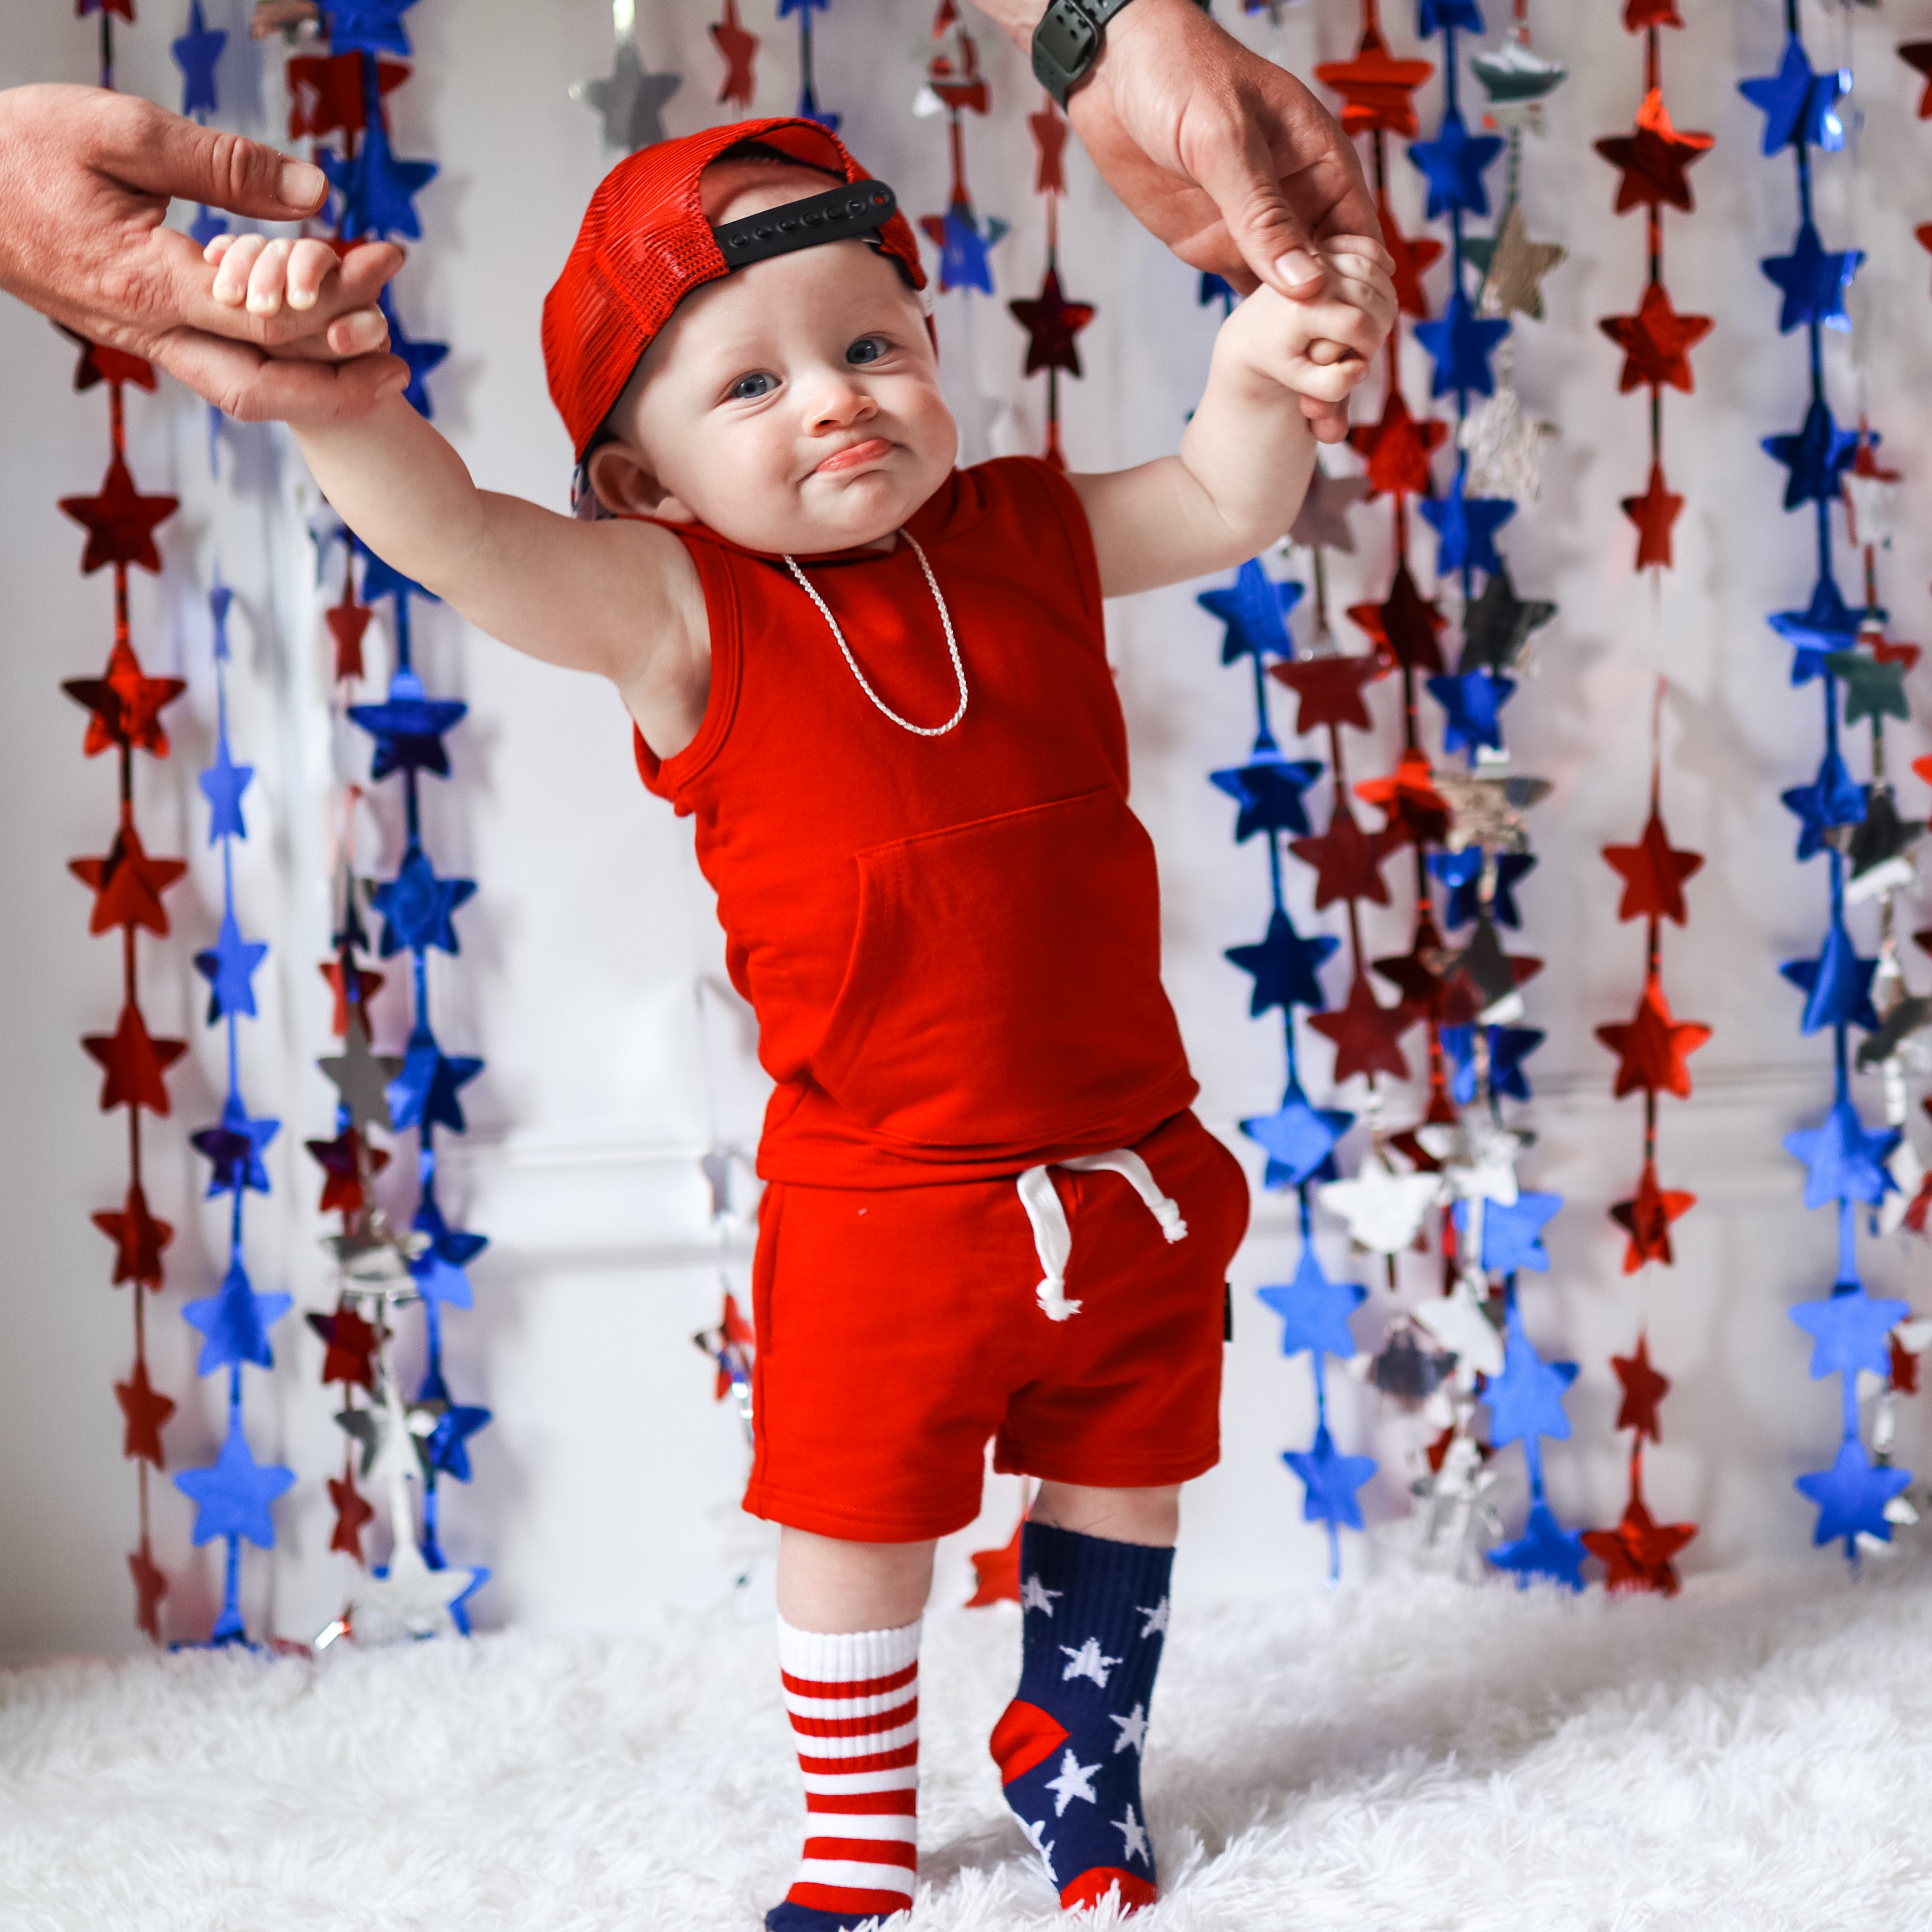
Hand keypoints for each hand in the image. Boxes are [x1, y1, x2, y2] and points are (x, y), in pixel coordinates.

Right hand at [0, 83, 405, 421]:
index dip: (339, 300)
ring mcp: (145, 340)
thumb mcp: (121, 131)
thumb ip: (221, 165)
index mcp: (150, 283)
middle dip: (341, 375)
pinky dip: (275, 364)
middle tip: (400, 353)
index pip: (269, 318)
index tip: (387, 263)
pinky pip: (221, 368)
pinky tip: (313, 343)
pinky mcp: (141, 334)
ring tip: (374, 362)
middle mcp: (151, 330)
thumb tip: (314, 192)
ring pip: (245, 391)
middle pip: (267, 384)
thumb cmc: (21, 151)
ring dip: (314, 384)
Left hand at [972, 0, 1380, 441]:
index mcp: (1322, 169)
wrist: (1115, 67)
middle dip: (1340, 353)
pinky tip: (1278, 394)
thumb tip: (1303, 286)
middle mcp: (1301, 206)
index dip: (1364, 308)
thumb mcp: (1223, 139)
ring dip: (1307, 366)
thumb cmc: (1181, 75)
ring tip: (1315, 426)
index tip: (1353, 362)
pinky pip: (1252, 307)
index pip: (1360, 250)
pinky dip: (1267, 350)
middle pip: (1336, 292)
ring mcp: (1260, 232)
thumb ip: (1261, 212)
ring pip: (1297, 310)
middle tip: (1334, 415)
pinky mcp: (1221, 249)